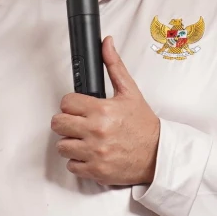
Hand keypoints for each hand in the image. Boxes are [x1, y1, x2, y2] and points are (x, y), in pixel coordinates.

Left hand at [52, 37, 159, 185]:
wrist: (158, 155)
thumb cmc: (143, 125)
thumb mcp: (130, 92)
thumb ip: (114, 66)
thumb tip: (106, 44)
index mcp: (102, 110)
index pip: (66, 103)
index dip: (72, 104)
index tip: (79, 108)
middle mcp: (96, 132)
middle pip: (58, 124)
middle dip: (67, 122)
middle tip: (79, 123)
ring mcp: (94, 153)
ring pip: (62, 146)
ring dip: (71, 143)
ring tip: (86, 140)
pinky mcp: (95, 171)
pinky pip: (71, 166)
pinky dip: (78, 162)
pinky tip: (90, 154)